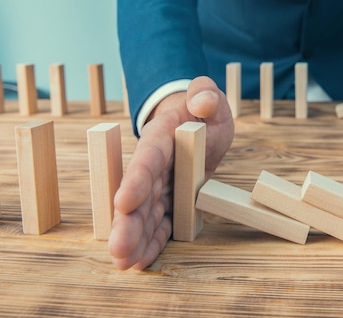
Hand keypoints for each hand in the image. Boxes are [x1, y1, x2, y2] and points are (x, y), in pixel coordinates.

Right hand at [108, 76, 233, 269]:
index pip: (149, 158)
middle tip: (118, 248)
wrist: (198, 121)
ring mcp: (162, 184)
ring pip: (147, 213)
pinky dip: (154, 241)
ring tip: (125, 264)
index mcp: (161, 136)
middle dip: (128, 222)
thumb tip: (201, 101)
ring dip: (137, 238)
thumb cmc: (202, 108)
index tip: (124, 202)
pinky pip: (163, 221)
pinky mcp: (173, 198)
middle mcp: (156, 164)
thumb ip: (205, 93)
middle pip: (141, 194)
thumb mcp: (209, 95)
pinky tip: (142, 262)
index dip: (136, 180)